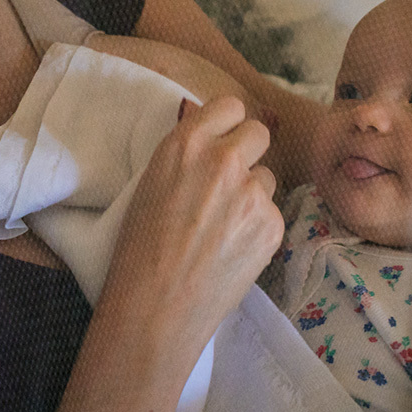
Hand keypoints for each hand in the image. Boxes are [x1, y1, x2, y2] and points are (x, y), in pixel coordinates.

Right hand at [102, 96, 282, 352]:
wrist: (155, 305)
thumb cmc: (139, 248)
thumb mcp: (152, 182)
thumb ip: (186, 156)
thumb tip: (210, 139)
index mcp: (187, 143)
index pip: (230, 105)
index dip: (227, 124)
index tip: (222, 139)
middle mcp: (225, 160)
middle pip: (259, 133)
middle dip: (247, 152)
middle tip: (228, 180)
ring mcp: (253, 193)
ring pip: (267, 177)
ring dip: (252, 193)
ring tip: (222, 226)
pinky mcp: (272, 225)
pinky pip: (272, 213)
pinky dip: (257, 228)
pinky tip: (231, 250)